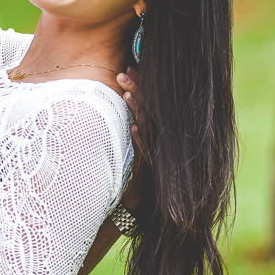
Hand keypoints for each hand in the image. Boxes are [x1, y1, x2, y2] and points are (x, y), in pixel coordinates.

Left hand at [116, 68, 145, 212]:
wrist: (137, 207)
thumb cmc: (131, 176)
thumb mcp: (131, 148)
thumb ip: (130, 126)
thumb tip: (120, 102)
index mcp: (150, 130)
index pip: (147, 100)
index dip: (139, 84)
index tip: (129, 67)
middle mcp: (154, 138)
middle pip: (147, 108)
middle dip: (136, 88)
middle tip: (123, 72)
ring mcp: (152, 151)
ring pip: (146, 125)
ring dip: (137, 108)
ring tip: (126, 92)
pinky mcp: (147, 168)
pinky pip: (145, 152)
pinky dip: (140, 140)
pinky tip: (133, 128)